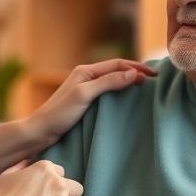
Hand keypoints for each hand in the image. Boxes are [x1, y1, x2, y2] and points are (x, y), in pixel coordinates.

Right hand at [0, 159, 82, 195]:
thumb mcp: (8, 174)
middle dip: (67, 191)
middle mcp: (58, 184)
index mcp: (46, 169)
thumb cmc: (1, 195)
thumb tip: (28, 162)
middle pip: (76, 187)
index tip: (43, 184)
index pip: (60, 170)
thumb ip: (22, 166)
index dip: (51, 177)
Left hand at [26, 60, 156, 147]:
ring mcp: (85, 89)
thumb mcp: (85, 95)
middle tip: (154, 80)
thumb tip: (132, 73)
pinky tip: (127, 101)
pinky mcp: (85, 102)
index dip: (137, 67)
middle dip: (135, 72)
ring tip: (144, 89)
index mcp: (86, 71)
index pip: (118, 64)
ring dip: (128, 83)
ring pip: (112, 82)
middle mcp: (86, 77)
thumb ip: (108, 82)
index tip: (154, 75)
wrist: (40, 131)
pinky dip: (120, 93)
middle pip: (116, 70)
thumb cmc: (59, 113)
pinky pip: (107, 93)